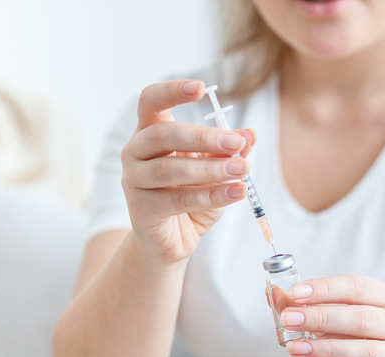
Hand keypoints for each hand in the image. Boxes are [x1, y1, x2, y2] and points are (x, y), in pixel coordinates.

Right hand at [120, 79, 255, 261]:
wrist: (172, 240)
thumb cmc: (191, 196)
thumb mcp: (215, 169)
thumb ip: (229, 150)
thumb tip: (250, 133)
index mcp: (150, 132)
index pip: (150, 101)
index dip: (171, 91)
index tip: (200, 88)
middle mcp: (135, 152)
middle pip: (164, 135)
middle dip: (204, 137)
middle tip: (237, 143)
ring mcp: (133, 181)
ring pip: (169, 170)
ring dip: (210, 169)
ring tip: (242, 169)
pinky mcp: (140, 210)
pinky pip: (177, 200)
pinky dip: (211, 195)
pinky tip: (236, 192)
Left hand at [280, 275, 384, 356]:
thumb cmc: (358, 337)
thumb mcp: (337, 315)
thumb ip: (307, 305)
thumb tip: (275, 294)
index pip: (358, 287)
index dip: (326, 289)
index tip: (295, 293)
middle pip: (361, 318)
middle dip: (320, 318)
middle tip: (288, 319)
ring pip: (362, 352)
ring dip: (323, 348)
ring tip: (294, 347)